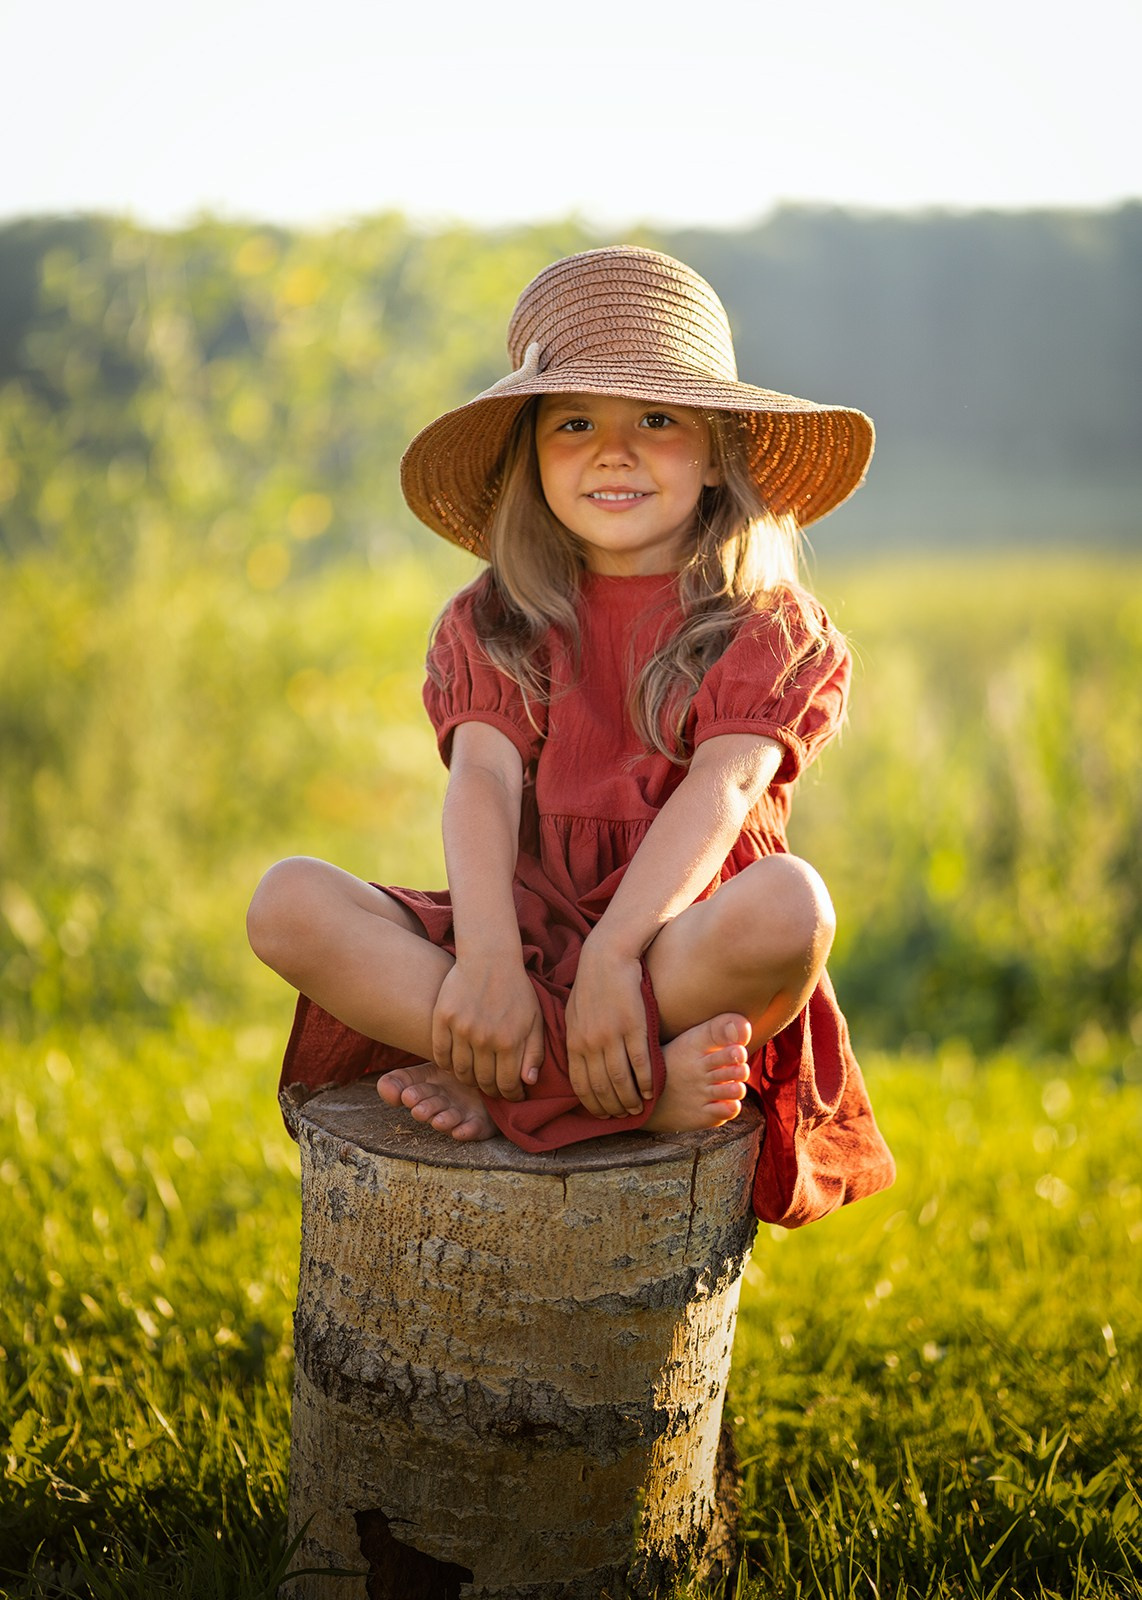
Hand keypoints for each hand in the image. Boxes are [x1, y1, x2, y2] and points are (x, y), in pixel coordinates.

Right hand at [431, 957, 544, 1101]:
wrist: (489, 958)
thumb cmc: (517, 989)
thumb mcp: (535, 1019)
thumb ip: (534, 1052)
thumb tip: (528, 1082)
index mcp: (509, 1041)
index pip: (507, 1084)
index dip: (511, 1095)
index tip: (513, 1095)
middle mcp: (484, 1040)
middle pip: (483, 1082)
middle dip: (491, 1091)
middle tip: (494, 1089)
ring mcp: (461, 1030)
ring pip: (460, 1072)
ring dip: (469, 1081)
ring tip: (475, 1078)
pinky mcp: (442, 1020)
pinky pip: (440, 1055)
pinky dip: (447, 1066)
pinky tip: (456, 1066)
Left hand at [566, 941, 653, 1118]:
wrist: (608, 956)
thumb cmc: (591, 984)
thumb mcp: (573, 1013)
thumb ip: (576, 1039)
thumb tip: (578, 1062)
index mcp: (574, 1041)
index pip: (581, 1084)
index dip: (593, 1104)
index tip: (603, 1115)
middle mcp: (591, 1043)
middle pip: (602, 1087)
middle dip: (613, 1107)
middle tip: (624, 1116)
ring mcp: (613, 1036)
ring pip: (622, 1080)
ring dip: (631, 1099)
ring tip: (639, 1108)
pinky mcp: (634, 1027)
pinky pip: (641, 1063)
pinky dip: (647, 1081)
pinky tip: (652, 1090)